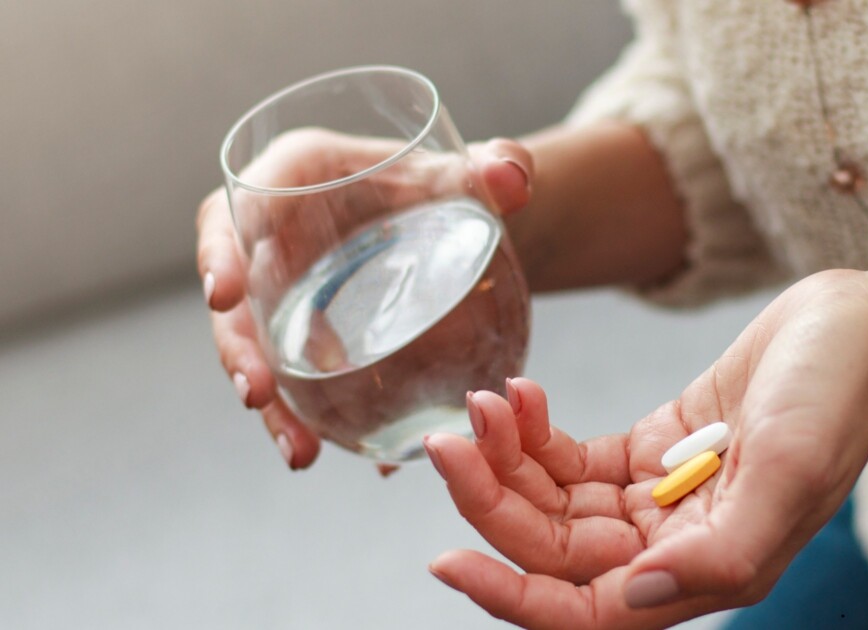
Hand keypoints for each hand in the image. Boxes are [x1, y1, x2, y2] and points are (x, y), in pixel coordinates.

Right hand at [196, 129, 534, 468]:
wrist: (457, 224)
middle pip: (236, 296)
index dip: (220, 251)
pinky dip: (314, 421)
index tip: (223, 294)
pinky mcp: (308, 337)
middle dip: (237, 347)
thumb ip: (499, 166)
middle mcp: (274, 239)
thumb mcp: (475, 174)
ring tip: (300, 452)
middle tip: (256, 394)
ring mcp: (287, 294)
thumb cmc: (447, 183)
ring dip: (274, 406)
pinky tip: (342, 457)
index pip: (238, 207)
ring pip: (259, 352)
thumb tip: (512, 178)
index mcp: (295, 179)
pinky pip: (298, 383)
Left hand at [425, 270, 867, 628]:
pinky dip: (538, 432)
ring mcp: (658, 497)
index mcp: (706, 569)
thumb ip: (721, 549)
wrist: (861, 329)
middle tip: (452, 436)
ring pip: (553, 502)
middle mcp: (674, 545)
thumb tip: (634, 594)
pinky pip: (572, 458)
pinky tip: (521, 394)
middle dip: (493, 498)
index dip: (510, 595)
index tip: (446, 558)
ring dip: (509, 457)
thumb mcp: (790, 470)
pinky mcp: (652, 448)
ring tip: (487, 399)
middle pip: (553, 549)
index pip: (583, 612)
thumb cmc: (840, 397)